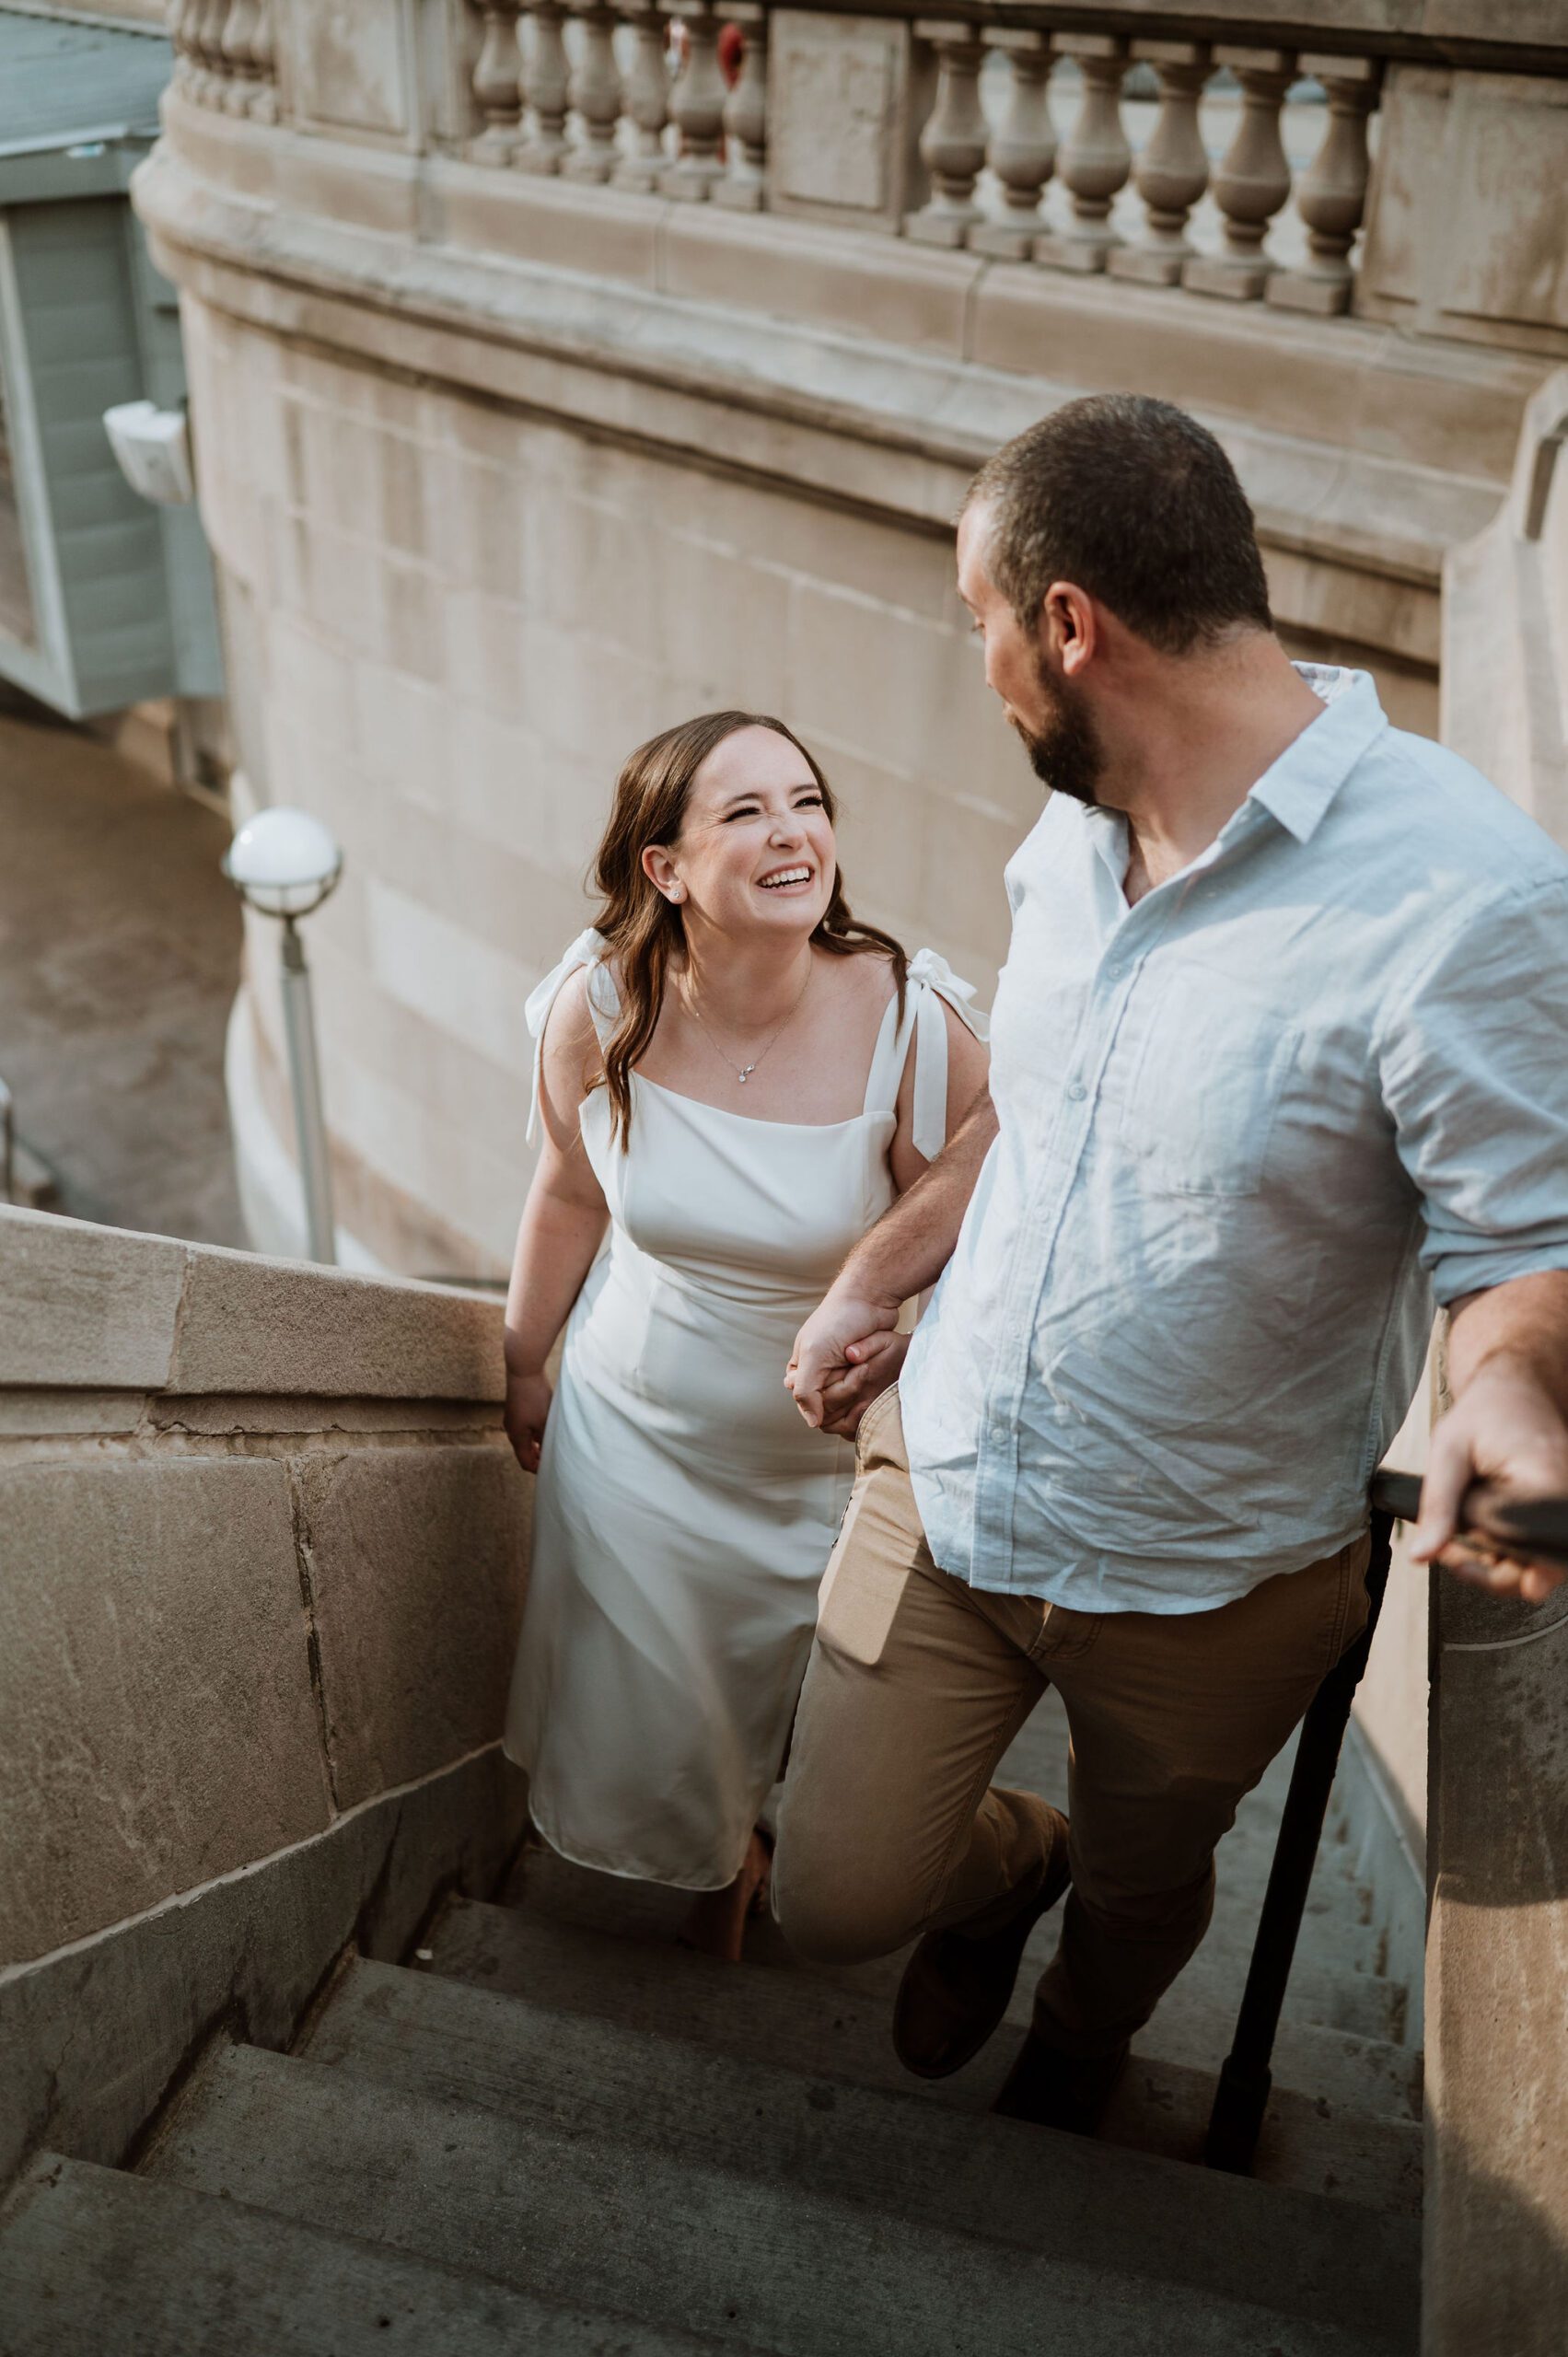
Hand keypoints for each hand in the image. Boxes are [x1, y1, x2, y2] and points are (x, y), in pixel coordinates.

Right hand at [504, 1368, 552, 1473]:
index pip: (525, 1462)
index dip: (538, 1468)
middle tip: (552, 1460)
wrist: (523, 1370)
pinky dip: (534, 1433)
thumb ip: (547, 1439)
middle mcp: (511, 1429)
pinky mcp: (516, 1409)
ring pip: (524, 1439)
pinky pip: (524, 1428)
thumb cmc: (535, 1397)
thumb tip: (551, 1452)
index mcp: (516, 1437)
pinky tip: (545, 1429)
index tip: (551, 1470)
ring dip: (536, 1445)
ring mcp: (512, 1419)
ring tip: (550, 1446)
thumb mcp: (545, 1421)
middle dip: (537, 1458)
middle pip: (523, 1451)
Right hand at [786, 1283, 902, 1431]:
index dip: (826, 1396)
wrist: (870, 1297)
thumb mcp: (815, 1355)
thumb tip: (812, 1424)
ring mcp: (839, 1372)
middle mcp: (817, 1373)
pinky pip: (863, 1391)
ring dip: (858, 1383)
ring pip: (848, 1399)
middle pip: (830, 1405)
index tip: (838, 1373)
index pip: (809, 1404)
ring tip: (864, 1363)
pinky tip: (872, 1370)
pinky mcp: (860, 1371)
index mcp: (799, 1370)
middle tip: (856, 1366)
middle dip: (845, 1387)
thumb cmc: (839, 1321)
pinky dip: (869, 1382)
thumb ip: (806, 1391)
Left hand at [1411, 1356, 1567, 1601]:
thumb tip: (1422, 1555)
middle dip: (1485, 1571)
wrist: (1514, 1390)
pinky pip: (1532, 1551)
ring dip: (1492, 1565)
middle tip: (1447, 1549)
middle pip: (1535, 1574)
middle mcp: (1564, 1505)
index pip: (1529, 1555)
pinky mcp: (1554, 1518)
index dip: (1490, 1566)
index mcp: (1547, 1486)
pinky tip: (1474, 1534)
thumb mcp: (1449, 1451)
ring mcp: (1562, 1515)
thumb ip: (1439, 1504)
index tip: (1453, 1553)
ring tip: (1455, 1540)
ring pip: (1533, 1569)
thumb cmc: (1486, 1412)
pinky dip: (1502, 1551)